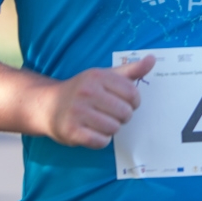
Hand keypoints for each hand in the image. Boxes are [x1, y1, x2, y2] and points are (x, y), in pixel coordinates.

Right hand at [36, 56, 154, 148]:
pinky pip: (101, 141)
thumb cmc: (83, 90)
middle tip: (109, 113)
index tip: (123, 102)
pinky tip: (92, 132)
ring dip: (111, 129)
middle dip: (122, 117)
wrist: (48, 105)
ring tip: (100, 122)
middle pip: (125, 113)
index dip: (133, 103)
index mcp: (97, 76)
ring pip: (114, 128)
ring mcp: (77, 111)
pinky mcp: (71, 130)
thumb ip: (131, 70)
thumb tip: (152, 59)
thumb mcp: (105, 76)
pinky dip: (101, 140)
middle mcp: (87, 92)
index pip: (133, 94)